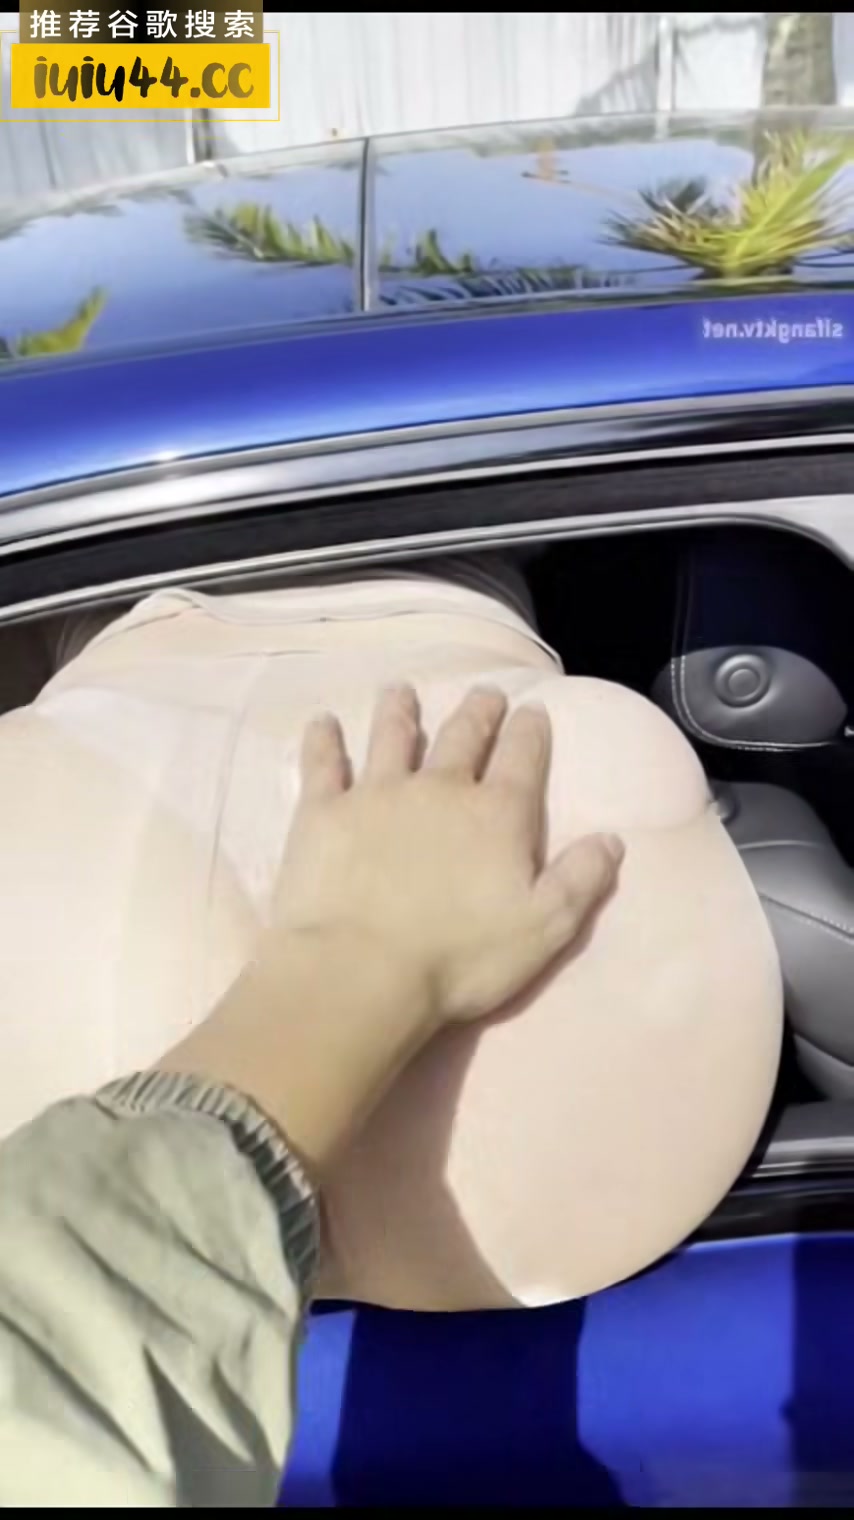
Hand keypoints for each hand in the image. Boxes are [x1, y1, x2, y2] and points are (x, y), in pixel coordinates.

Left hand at [160, 684, 623, 1171]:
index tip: (532, 710)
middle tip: (484, 693)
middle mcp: (440, 789)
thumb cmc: (459, 958)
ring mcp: (377, 794)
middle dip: (477, 713)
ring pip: (392, 737)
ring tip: (400, 691)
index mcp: (497, 815)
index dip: (530, 732)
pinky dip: (323, 740)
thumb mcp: (544, 928)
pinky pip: (323, 764)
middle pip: (462, 738)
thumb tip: (612, 839)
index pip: (522, 758)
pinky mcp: (323, 812)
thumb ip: (580, 880)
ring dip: (399, 712)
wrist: (360, 970)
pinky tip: (322, 722)